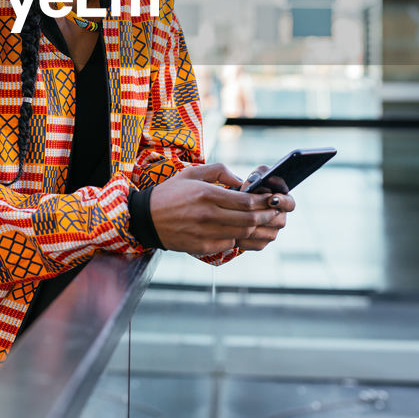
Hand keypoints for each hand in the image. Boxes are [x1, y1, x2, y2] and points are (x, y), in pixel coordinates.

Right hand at [148, 162, 288, 255]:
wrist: (145, 218)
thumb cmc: (170, 193)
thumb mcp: (192, 173)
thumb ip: (219, 171)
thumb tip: (241, 181)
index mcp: (206, 193)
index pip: (246, 201)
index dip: (264, 202)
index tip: (272, 199)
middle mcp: (207, 214)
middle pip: (249, 219)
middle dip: (266, 216)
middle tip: (273, 212)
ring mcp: (204, 232)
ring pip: (242, 233)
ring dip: (255, 227)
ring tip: (260, 220)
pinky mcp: (202, 246)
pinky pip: (229, 243)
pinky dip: (237, 236)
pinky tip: (237, 229)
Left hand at [234, 164, 294, 251]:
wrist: (234, 204)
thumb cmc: (249, 186)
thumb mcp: (255, 177)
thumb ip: (260, 175)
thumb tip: (257, 181)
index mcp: (283, 200)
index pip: (290, 204)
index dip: (282, 202)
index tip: (271, 198)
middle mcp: (280, 217)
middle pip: (279, 220)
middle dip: (263, 214)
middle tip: (250, 209)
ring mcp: (272, 231)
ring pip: (267, 233)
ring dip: (253, 225)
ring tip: (238, 217)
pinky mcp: (261, 242)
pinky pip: (256, 243)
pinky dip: (245, 237)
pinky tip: (234, 229)